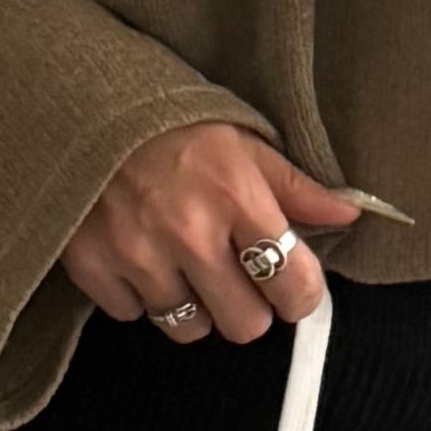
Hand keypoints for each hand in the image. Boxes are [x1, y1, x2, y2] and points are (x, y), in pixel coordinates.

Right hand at [63, 122, 366, 345]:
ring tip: (180, 261)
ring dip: (190, 303)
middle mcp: (190, 232)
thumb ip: (296, 187)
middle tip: (232, 274)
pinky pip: (131, 315)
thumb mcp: (243, 142)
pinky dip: (137, 294)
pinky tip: (138, 254)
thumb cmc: (170, 124)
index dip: (298, 294)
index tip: (289, 286)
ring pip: (188, 328)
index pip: (293, 286)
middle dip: (245, 305)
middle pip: (245, 325)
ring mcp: (137, 254)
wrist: (80, 102)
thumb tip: (349, 215)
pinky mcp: (93, 267)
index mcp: (237, 197)